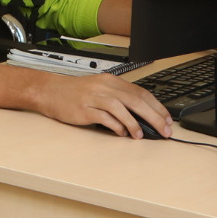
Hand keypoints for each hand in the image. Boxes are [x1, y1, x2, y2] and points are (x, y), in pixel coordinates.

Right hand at [28, 72, 171, 138]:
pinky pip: (105, 118)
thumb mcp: (100, 90)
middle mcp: (104, 87)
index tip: (167, 119)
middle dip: (154, 117)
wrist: (49, 91)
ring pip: (122, 109)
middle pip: (136, 101)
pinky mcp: (84, 109)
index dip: (157, 107)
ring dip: (135, 124)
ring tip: (141, 135)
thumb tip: (142, 115)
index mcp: (111, 81)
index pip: (141, 93)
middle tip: (165, 130)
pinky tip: (121, 133)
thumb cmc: (75, 93)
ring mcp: (94, 97)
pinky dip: (116, 126)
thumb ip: (119, 99)